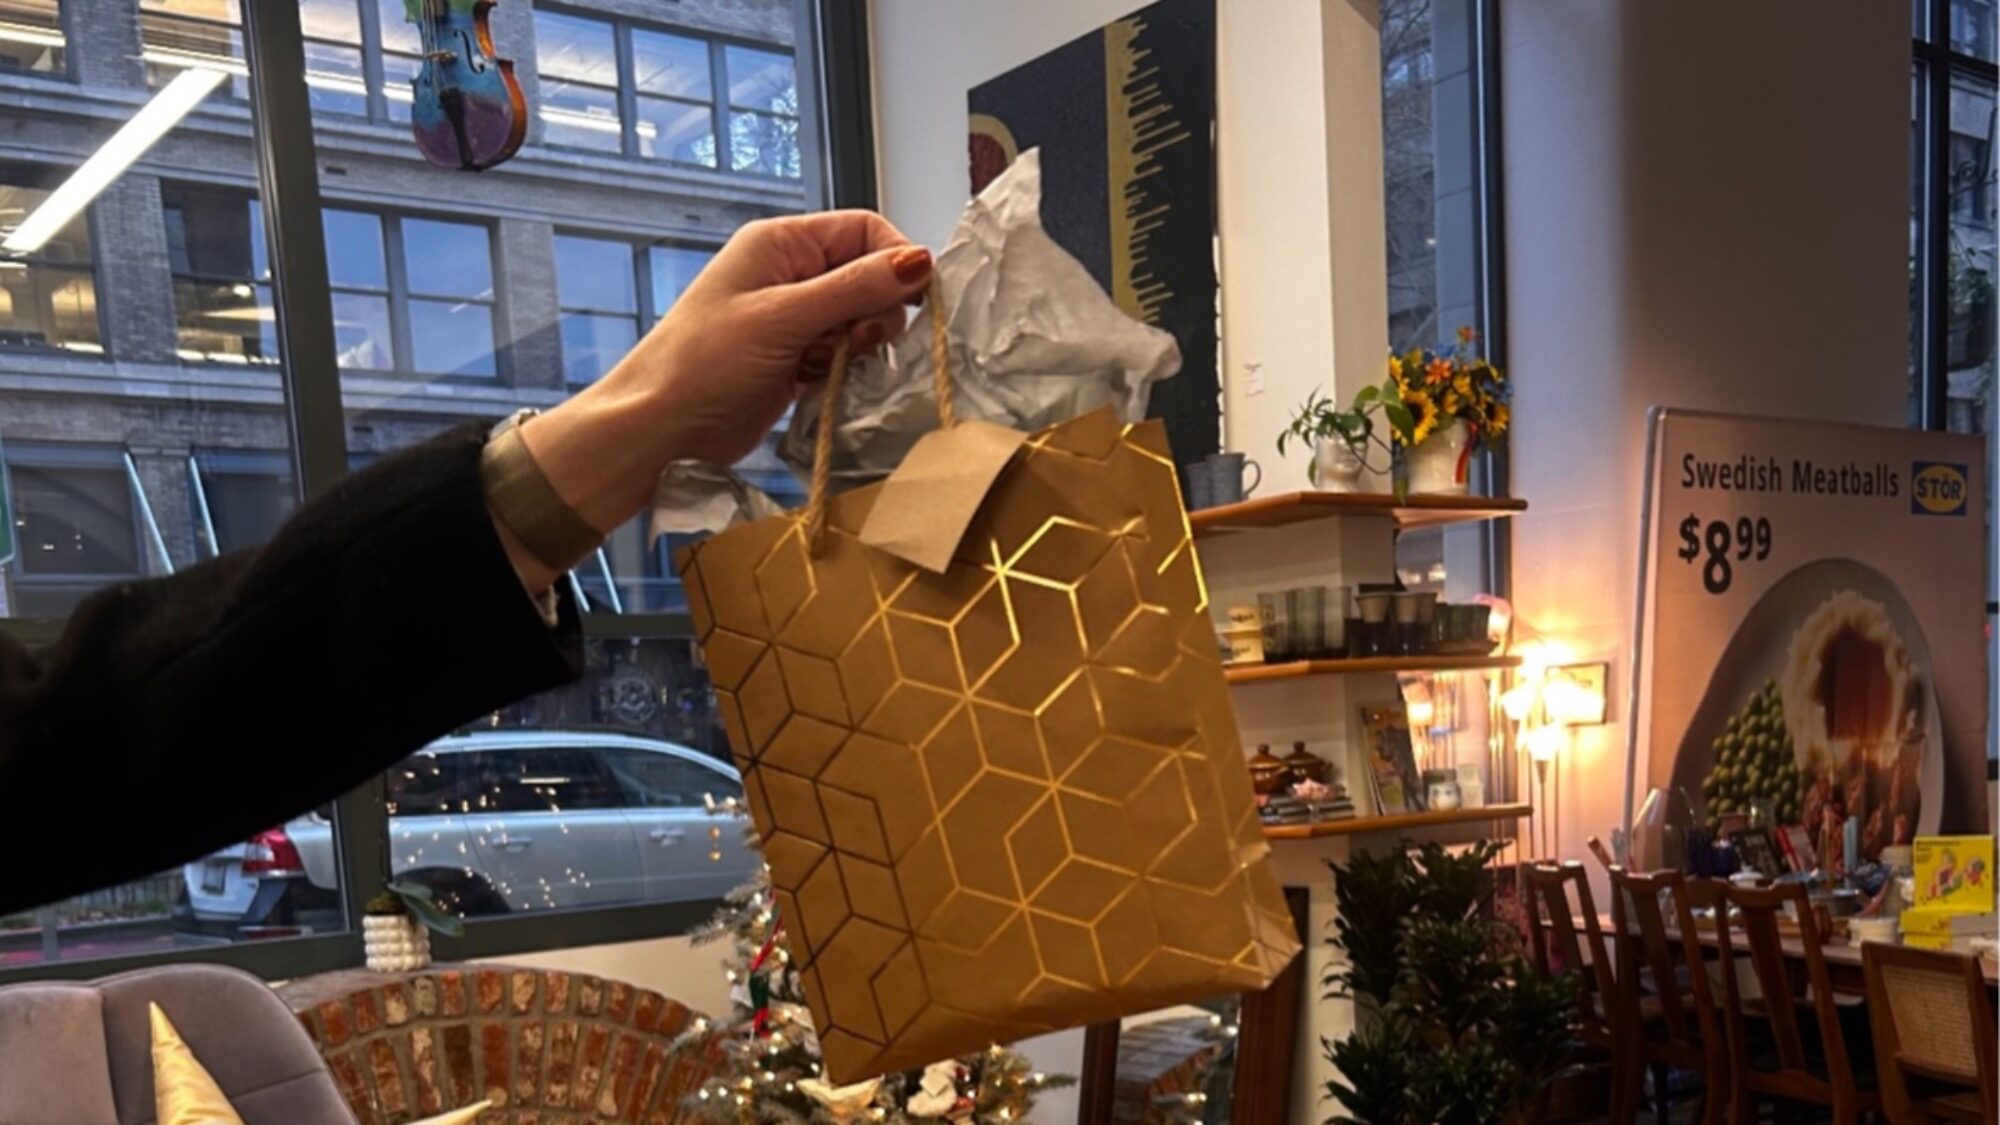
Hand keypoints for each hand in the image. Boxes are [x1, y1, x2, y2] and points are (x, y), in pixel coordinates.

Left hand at [498, 211, 931, 591]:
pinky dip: (845, 368)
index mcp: (782, 243)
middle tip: (858, 342)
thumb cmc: (705, 363)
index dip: (895, 259)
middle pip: (868, 277)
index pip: (863, 231)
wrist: (660, 429)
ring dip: (859, 344)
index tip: (915, 299)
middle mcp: (790, 273)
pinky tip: (822, 382)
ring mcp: (793, 319)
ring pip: (860, 319)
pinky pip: (844, 353)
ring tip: (830, 365)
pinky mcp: (796, 360)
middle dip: (876, 310)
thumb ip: (855, 288)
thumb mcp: (784, 317)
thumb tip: (922, 260)